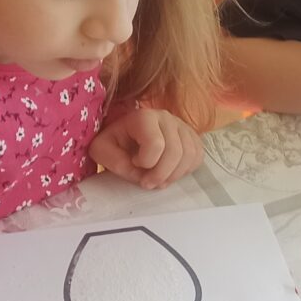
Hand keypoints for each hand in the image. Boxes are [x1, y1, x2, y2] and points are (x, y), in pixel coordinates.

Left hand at [89, 106, 203, 189]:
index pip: (156, 144)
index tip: (134, 163)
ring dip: (174, 175)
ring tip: (159, 180)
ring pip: (190, 155)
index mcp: (143, 117)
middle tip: (148, 184)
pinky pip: (198, 157)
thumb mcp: (101, 150)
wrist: (128, 135)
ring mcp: (182, 126)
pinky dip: (186, 170)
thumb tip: (140, 174)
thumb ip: (114, 162)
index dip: (146, 163)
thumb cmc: (115, 142)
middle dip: (161, 175)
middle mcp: (166, 117)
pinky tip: (171, 172)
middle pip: (175, 152)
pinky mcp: (192, 136)